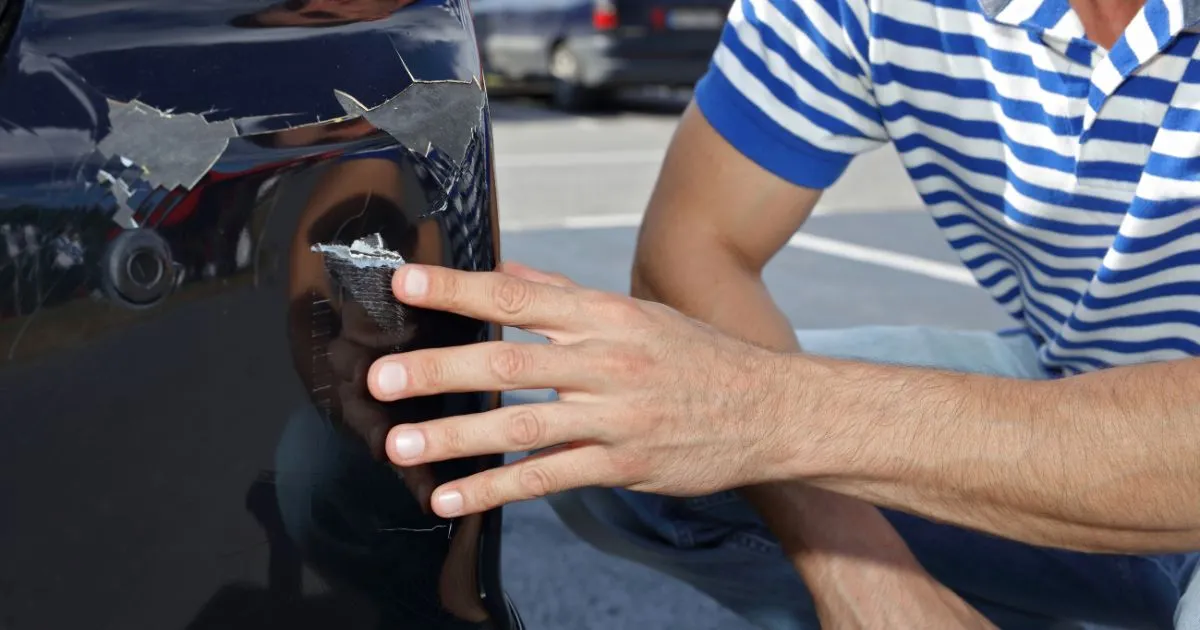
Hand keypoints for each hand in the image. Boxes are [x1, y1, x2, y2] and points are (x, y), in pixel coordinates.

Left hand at [367, 261, 794, 516]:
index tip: (407, 283)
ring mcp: (615, 417)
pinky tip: (452, 499)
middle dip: (439, 370)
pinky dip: (496, 490)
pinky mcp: (623, 465)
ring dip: (456, 438)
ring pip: (523, 428)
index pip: (520, 295)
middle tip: (380, 379)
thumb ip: (567, 295)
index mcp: (605, 315)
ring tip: (401, 445)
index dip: (460, 289)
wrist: (772, 409)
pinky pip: (549, 479)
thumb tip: (510, 270)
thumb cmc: (701, 356)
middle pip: (510, 363)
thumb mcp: (639, 312)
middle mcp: (607, 361)